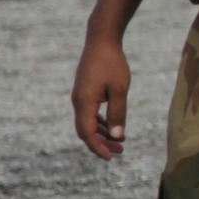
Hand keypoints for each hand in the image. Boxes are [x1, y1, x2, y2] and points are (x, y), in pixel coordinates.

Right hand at [70, 37, 130, 160]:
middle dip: (101, 143)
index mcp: (84, 102)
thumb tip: (118, 136)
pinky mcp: (84, 92)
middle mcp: (78, 101)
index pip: (88, 133)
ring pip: (88, 123)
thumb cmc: (112, 63)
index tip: (110, 157)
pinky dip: (101, 122)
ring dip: (102, 133)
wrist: (101, 40)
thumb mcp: (119, 89)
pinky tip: (114, 126)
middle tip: (120, 150)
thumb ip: (118, 113)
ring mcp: (80, 97)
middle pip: (86, 131)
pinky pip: (90, 113)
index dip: (98, 147)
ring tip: (120, 141)